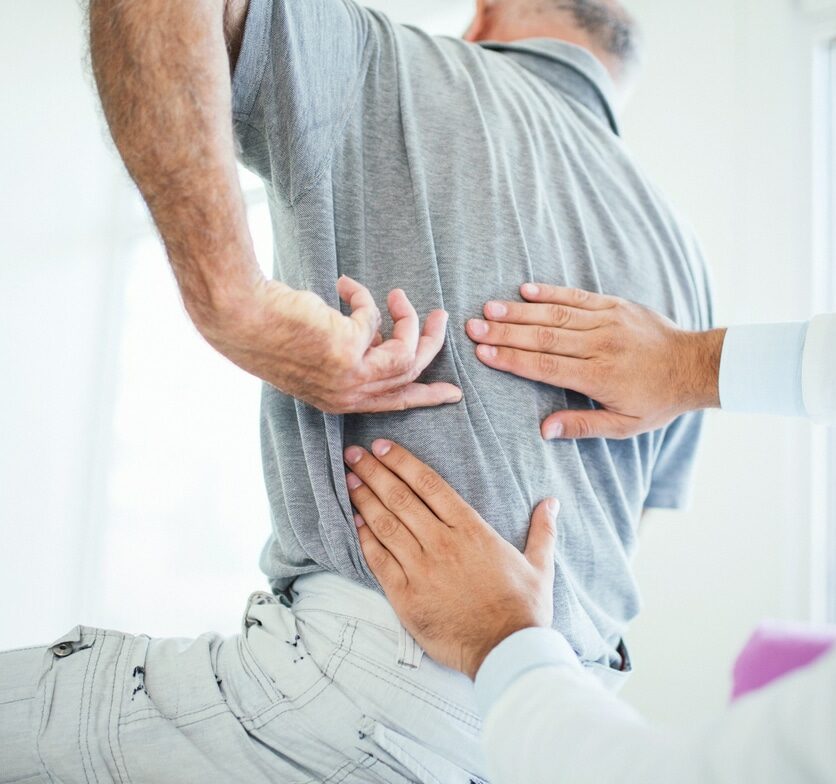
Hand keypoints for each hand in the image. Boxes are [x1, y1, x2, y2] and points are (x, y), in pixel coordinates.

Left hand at [197, 275, 461, 413]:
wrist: (241, 318)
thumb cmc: (272, 331)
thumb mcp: (320, 353)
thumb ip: (353, 353)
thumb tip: (379, 336)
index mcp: (340, 400)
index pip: (394, 403)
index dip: (426, 396)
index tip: (452, 393)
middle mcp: (348, 395)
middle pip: (411, 375)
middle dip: (432, 345)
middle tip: (441, 318)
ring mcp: (350, 376)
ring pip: (406, 352)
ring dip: (409, 318)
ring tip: (399, 294)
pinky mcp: (350, 350)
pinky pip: (375, 318)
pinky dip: (363, 297)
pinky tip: (343, 285)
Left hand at [343, 440, 557, 678]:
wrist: (506, 652)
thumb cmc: (523, 609)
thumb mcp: (539, 565)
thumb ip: (542, 530)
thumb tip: (552, 502)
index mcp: (471, 530)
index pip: (429, 484)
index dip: (402, 462)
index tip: (382, 447)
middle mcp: (442, 543)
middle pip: (401, 498)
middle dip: (374, 472)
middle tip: (353, 454)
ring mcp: (421, 569)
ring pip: (386, 524)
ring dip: (364, 499)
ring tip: (348, 479)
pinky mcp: (406, 596)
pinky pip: (379, 560)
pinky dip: (364, 538)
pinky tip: (353, 521)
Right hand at [466, 283, 725, 438]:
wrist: (696, 365)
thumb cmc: (657, 400)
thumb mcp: (624, 425)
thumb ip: (582, 427)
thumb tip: (543, 430)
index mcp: (598, 376)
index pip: (545, 366)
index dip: (512, 359)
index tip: (483, 353)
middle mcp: (599, 345)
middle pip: (543, 337)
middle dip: (504, 332)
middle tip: (472, 327)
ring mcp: (607, 322)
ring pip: (555, 314)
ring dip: (519, 311)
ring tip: (489, 308)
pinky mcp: (614, 305)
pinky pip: (577, 296)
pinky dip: (550, 292)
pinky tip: (525, 289)